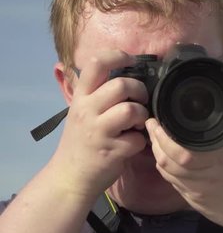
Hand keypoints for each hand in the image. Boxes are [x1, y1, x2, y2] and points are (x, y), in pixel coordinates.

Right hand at [49, 50, 148, 198]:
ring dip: (141, 116)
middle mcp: (87, 110)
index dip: (118, 56)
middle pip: (122, 85)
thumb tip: (125, 71)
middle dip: (139, 91)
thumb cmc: (83, 141)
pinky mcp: (110, 151)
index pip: (96, 64)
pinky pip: (137, 139)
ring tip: (137, 124)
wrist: (70, 177)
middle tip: (140, 101)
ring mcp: (98, 131)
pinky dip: (140, 142)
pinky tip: (132, 144)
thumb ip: (98, 93)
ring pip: (131, 110)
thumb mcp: (82, 111)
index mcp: (81, 97)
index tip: (132, 60)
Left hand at [146, 96, 222, 227]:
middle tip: (151, 122)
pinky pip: (173, 183)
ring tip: (155, 136)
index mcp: (220, 159)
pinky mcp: (194, 201)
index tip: (159, 118)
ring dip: (157, 153)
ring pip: (166, 173)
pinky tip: (166, 156)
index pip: (182, 150)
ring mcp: (196, 192)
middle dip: (155, 140)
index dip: (164, 136)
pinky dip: (165, 168)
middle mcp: (204, 177)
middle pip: (167, 161)